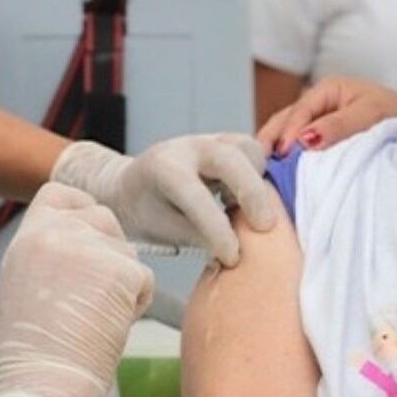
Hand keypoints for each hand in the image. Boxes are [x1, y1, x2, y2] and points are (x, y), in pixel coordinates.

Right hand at [0, 183, 154, 396]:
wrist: (42, 385)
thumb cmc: (33, 351)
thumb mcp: (22, 284)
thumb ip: (47, 252)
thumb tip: (80, 239)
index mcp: (28, 236)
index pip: (60, 193)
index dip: (80, 209)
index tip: (88, 234)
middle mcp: (57, 233)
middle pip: (103, 218)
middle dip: (111, 250)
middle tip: (96, 295)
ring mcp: (90, 249)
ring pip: (128, 251)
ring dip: (123, 281)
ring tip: (94, 319)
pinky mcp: (122, 270)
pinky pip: (145, 278)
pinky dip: (137, 303)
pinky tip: (110, 327)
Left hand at [50, 134, 275, 265]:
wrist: (134, 184)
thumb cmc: (147, 211)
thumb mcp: (164, 230)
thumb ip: (199, 236)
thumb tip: (235, 250)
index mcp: (164, 168)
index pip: (195, 195)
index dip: (216, 228)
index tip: (231, 256)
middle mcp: (189, 147)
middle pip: (230, 157)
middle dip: (251, 193)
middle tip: (263, 228)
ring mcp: (211, 140)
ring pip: (248, 149)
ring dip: (258, 181)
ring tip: (246, 211)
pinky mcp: (228, 144)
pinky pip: (254, 153)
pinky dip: (259, 176)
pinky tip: (245, 201)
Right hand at [256, 75, 396, 156]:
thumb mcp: (373, 115)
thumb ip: (340, 125)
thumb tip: (305, 138)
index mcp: (328, 89)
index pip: (299, 111)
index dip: (288, 132)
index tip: (283, 154)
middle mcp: (317, 104)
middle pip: (284, 120)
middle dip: (269, 140)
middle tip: (255, 163)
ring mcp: (316, 123)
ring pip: (286, 134)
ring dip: (273, 150)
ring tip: (259, 170)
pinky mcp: (319, 141)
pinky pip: (296, 147)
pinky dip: (285, 158)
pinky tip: (274, 172)